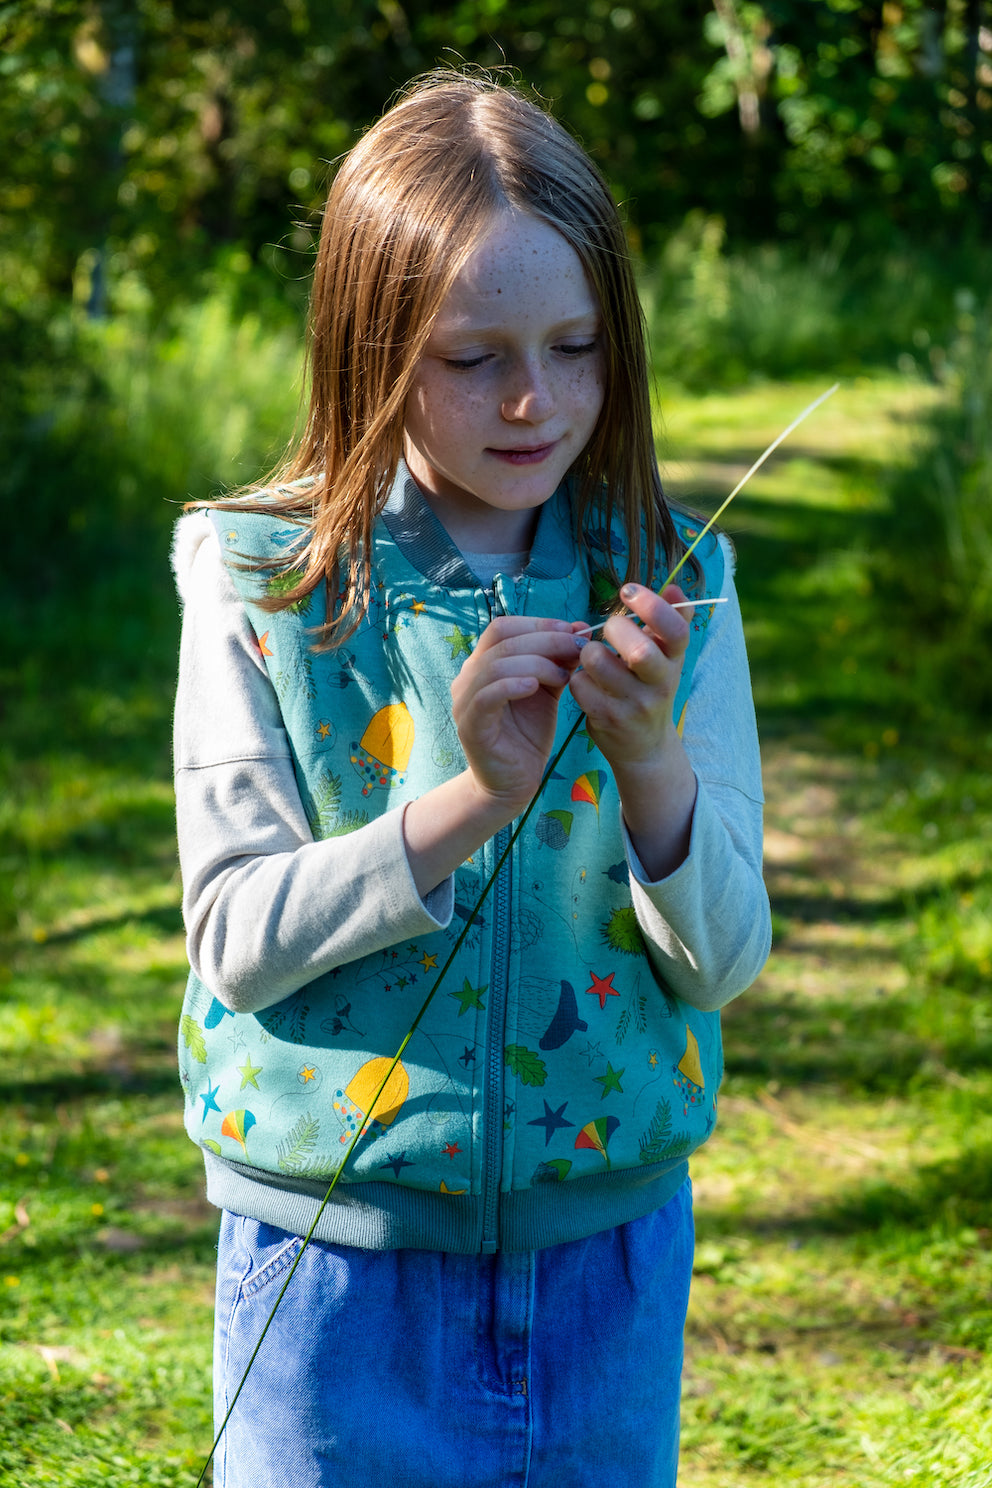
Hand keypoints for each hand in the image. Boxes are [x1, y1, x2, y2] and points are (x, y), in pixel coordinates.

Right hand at [450, 615, 580, 811]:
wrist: (513, 782)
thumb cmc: (527, 734)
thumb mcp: (548, 690)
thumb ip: (559, 661)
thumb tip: (580, 628)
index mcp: (484, 663)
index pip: (504, 627)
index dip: (539, 623)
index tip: (573, 630)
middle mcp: (468, 676)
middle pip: (503, 640)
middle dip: (546, 639)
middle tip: (577, 648)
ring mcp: (465, 700)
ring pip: (497, 664)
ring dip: (536, 663)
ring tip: (563, 677)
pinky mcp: (470, 725)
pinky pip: (488, 695)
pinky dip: (513, 685)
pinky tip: (535, 688)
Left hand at [569, 583, 689, 767]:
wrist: (644, 745)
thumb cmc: (650, 687)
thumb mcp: (667, 658)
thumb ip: (671, 621)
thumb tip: (674, 586)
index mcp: (675, 660)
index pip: (676, 630)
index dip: (653, 606)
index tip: (628, 591)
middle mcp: (660, 683)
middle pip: (639, 650)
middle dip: (615, 629)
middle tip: (608, 630)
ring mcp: (634, 703)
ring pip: (598, 662)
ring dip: (588, 652)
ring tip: (592, 657)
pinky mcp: (608, 718)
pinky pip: (579, 684)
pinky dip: (577, 678)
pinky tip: (586, 683)